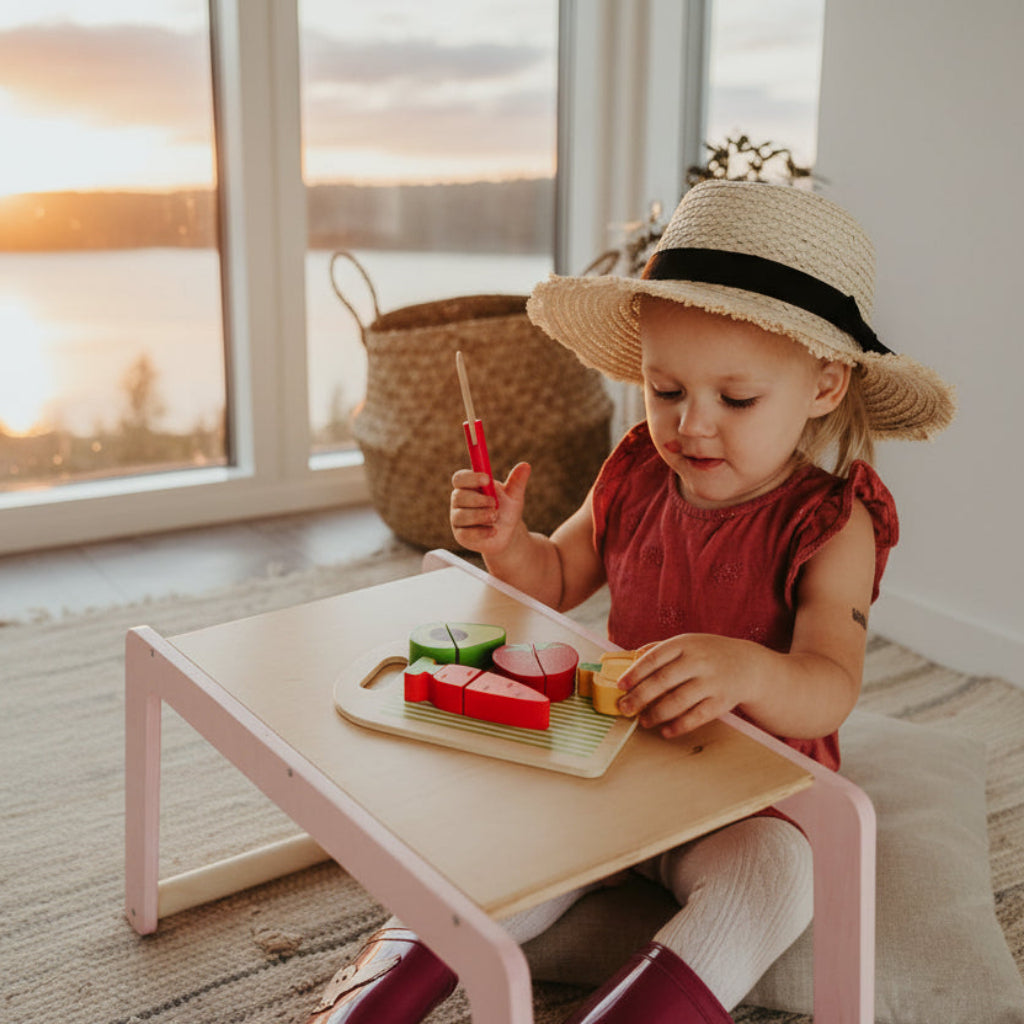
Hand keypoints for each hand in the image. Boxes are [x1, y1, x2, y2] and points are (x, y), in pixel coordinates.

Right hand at [450, 461, 530, 556]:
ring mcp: (458, 518)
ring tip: (495, 517)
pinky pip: (466, 533)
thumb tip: (525, 465)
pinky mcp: (461, 536)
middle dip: (478, 499)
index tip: (486, 479)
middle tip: (494, 504)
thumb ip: (517, 481)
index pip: (460, 478)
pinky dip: (481, 532)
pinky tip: (493, 531)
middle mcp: (459, 501)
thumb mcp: (514, 496)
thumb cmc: (507, 510)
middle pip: (458, 496)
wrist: (509, 534)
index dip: (470, 478)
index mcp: (469, 486)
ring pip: (461, 515)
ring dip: (480, 515)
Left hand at [615, 634, 764, 738]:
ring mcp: (711, 681)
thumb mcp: (688, 643)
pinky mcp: (722, 701)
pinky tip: (665, 731)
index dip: (635, 672)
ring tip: (643, 721)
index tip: (620, 685)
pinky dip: (679, 726)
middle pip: (662, 681)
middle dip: (640, 697)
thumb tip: (630, 657)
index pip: (654, 658)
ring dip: (656, 714)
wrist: (748, 665)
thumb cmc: (709, 653)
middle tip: (624, 708)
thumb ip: (660, 649)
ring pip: (678, 701)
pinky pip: (696, 717)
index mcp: (685, 643)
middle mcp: (698, 661)